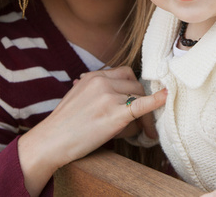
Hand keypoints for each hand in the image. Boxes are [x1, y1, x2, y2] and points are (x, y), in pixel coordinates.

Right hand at [17, 66, 166, 194]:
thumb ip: (94, 91)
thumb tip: (113, 97)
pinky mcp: (114, 115)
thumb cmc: (63, 125)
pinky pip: (140, 105)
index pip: (125, 74)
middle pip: (135, 86)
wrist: (50, 142)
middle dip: (139, 103)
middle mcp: (101, 82)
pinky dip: (155, 101)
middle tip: (140, 123)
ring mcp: (108, 97)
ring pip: (138, 99)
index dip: (132, 88)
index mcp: (93, 77)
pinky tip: (165, 98)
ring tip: (140, 133)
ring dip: (141, 116)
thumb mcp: (77, 97)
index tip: (134, 101)